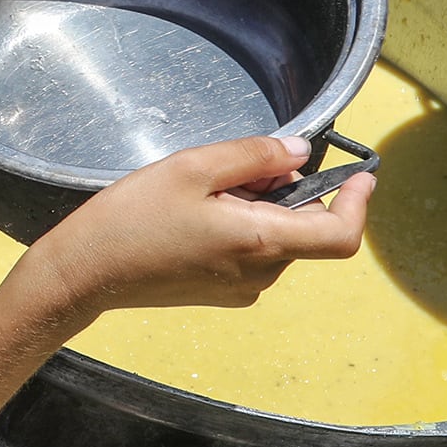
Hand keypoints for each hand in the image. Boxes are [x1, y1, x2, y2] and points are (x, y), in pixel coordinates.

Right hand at [21, 134, 372, 322]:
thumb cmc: (132, 218)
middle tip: (236, 167)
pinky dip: (242, 225)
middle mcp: (259, 276)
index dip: (357, 204)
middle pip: (304, 226)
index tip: (360, 175)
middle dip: (285, 189)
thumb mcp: (193, 167)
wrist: (86, 272)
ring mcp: (241, 290)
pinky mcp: (222, 293)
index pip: (339, 236)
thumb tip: (300, 152)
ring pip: (277, 236)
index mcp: (259, 244)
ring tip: (206, 192)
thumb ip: (254, 156)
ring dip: (259, 206)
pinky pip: (254, 253)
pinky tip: (197, 214)